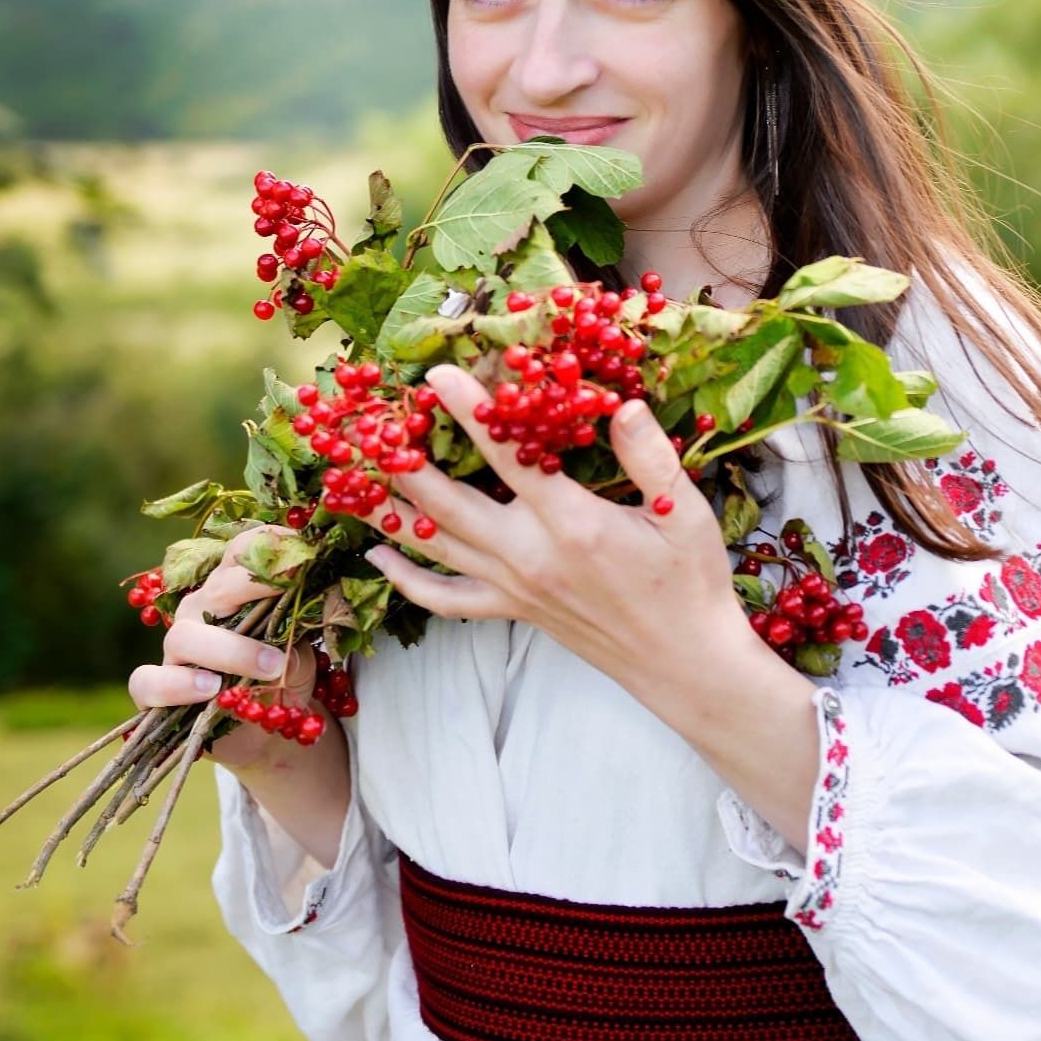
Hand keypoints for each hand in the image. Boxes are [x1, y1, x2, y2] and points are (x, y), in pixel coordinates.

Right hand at [126, 526, 316, 772]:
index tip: (306, 556)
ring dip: (232, 650)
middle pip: (216, 587)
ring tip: (271, 666)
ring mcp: (176, 647)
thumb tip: (309, 608)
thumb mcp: (302, 646)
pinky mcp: (158, 689)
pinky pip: (150, 681)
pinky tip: (211, 689)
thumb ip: (299, 624)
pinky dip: (178, 685)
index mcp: (233, 587)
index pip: (243, 551)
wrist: (270, 730)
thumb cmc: (283, 675)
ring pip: (185, 636)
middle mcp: (200, 609)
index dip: (271, 546)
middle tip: (292, 599)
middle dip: (255, 589)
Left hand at [356, 363, 749, 700]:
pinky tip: (377, 559)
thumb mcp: (686, 514)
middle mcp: (530, 555)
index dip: (470, 412)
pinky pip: (445, 599)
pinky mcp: (512, 611)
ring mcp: (514, 587)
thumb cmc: (691, 584)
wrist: (685, 664)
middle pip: (448, 502)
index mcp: (572, 523)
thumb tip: (619, 404)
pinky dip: (406, 580)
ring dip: (390, 510)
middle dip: (404, 457)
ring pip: (435, 545)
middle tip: (369, 420)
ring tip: (350, 476)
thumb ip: (649, 456)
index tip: (435, 376)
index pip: (509, 456)